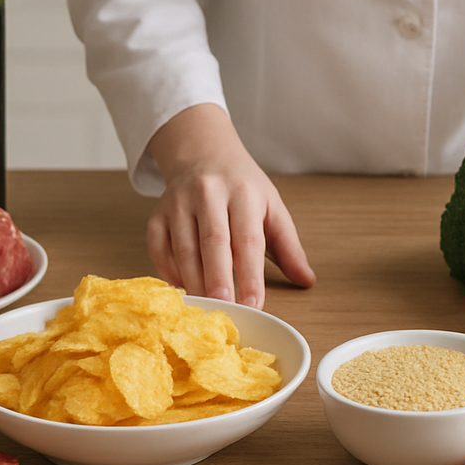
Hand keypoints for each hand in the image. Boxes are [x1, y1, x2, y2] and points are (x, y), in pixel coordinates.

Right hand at [145, 103, 315, 308]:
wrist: (205, 153)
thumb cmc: (242, 187)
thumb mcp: (273, 208)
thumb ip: (289, 246)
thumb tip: (307, 280)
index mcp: (243, 194)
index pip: (248, 240)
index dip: (251, 276)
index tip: (255, 305)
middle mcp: (209, 194)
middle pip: (213, 243)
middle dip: (218, 280)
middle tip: (225, 310)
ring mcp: (178, 203)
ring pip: (184, 248)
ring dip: (194, 281)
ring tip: (206, 308)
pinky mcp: (157, 213)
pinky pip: (159, 247)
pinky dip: (168, 271)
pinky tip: (183, 288)